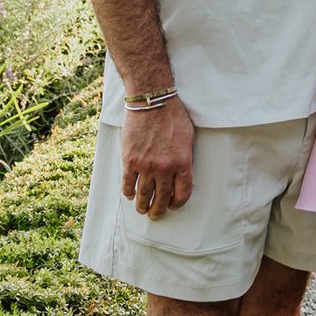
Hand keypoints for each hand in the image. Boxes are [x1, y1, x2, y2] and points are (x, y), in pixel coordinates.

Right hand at [121, 96, 194, 217]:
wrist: (152, 100)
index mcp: (183, 163)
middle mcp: (165, 168)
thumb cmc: (172, 116)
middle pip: (162, 199)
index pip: (182, 194)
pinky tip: (130, 193)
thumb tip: (181, 175)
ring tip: (141, 209)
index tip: (172, 205)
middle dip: (158, 211)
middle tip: (154, 214)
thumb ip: (184, 159)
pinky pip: (128, 184)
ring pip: (143, 196)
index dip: (177, 203)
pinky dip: (128, 192)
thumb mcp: (188, 138)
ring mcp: (146, 166)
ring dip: (142, 206)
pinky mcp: (130, 161)